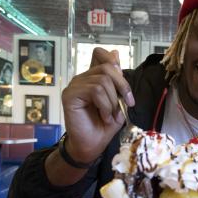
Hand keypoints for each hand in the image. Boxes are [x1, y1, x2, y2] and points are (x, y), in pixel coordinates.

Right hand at [61, 47, 134, 163]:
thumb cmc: (104, 125)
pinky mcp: (70, 95)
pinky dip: (105, 105)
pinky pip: (94, 90)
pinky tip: (104, 116)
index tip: (124, 86)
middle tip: (127, 104)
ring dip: (113, 101)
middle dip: (123, 86)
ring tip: (110, 115)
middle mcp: (83, 78)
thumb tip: (115, 52)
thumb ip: (117, 79)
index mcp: (93, 77)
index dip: (114, 61)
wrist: (92, 145)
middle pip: (107, 67)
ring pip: (102, 80)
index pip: (99, 53)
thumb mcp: (118, 101)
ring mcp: (75, 85)